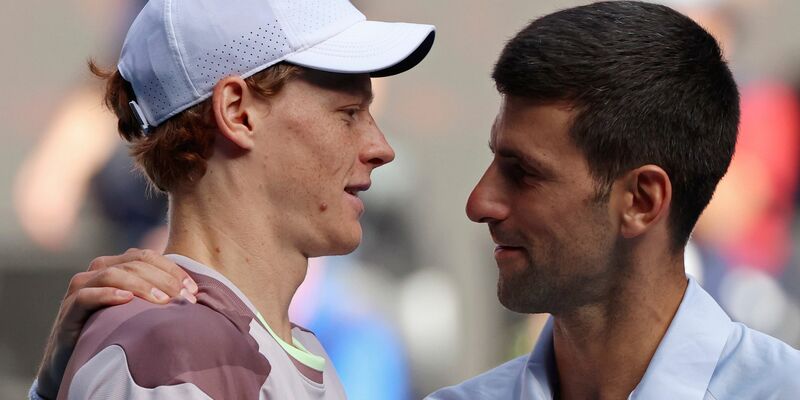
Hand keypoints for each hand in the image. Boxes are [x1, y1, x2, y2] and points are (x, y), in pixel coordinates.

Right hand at [34, 249, 197, 398]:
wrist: (76, 356)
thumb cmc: (114, 329)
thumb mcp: (138, 308)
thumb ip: (159, 293)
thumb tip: (197, 293)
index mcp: (117, 264)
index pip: (148, 256)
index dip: (172, 270)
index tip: (193, 290)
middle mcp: (98, 270)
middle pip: (134, 263)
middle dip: (163, 280)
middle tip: (184, 298)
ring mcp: (81, 287)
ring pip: (113, 274)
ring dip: (141, 286)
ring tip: (162, 301)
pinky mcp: (69, 309)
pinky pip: (87, 296)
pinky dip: (108, 294)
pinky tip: (127, 300)